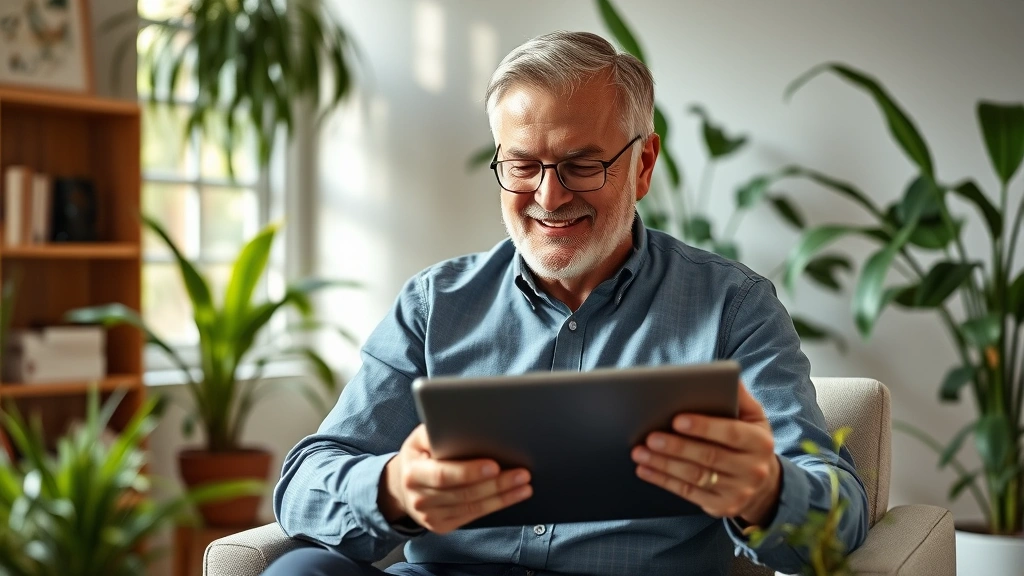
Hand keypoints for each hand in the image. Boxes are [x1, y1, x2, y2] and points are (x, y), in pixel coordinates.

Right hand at [378, 424, 532, 532]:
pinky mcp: (441, 526)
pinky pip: (472, 517)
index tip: (494, 465)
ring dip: (502, 497)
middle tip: (522, 473)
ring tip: (524, 485)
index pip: (443, 475)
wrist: (402, 484)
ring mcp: (429, 516)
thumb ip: (439, 430)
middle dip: (496, 484)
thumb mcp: (421, 437)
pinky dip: (495, 506)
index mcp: (413, 472)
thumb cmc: (420, 453)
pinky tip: (513, 496)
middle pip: (463, 493)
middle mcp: (419, 497)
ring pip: (472, 508)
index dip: (469, 472)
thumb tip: (468, 422)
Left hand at [631, 381, 780, 525]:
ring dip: (663, 464)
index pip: (730, 432)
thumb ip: (739, 397)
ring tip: (639, 452)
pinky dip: (663, 481)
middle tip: (649, 436)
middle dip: (676, 446)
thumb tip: (726, 373)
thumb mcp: (753, 418)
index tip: (677, 419)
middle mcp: (753, 469)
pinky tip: (645, 469)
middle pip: (708, 456)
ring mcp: (738, 491)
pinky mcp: (722, 507)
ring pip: (694, 476)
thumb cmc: (749, 442)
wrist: (764, 486)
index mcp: (759, 442)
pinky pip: (688, 493)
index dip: (703, 427)